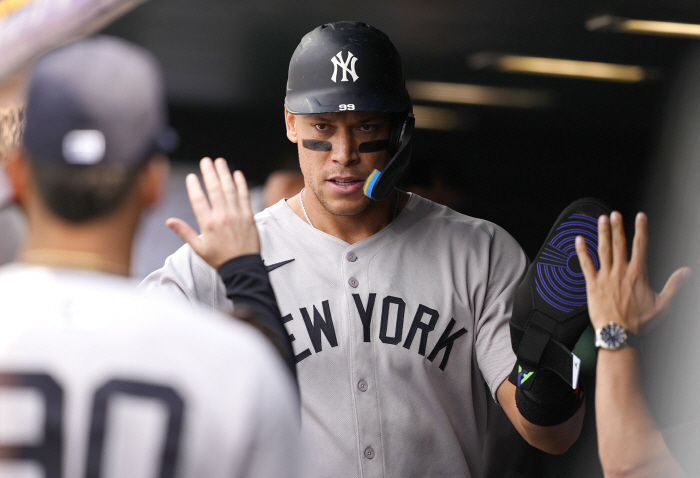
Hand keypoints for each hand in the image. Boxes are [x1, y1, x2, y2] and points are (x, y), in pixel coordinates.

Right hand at [166, 157, 259, 268]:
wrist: (242, 267)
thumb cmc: (219, 258)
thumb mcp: (198, 248)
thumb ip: (184, 232)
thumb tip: (168, 221)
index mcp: (208, 224)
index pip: (198, 199)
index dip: (194, 186)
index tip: (191, 176)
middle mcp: (222, 216)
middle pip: (214, 189)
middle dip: (209, 172)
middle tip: (206, 160)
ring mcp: (237, 215)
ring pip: (230, 189)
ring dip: (224, 173)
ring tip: (220, 162)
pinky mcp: (249, 216)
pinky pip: (244, 196)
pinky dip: (241, 184)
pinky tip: (237, 174)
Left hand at [575, 211, 689, 333]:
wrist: (618, 333)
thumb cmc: (639, 322)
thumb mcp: (663, 304)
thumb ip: (674, 285)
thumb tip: (686, 271)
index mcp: (638, 274)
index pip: (641, 245)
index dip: (641, 229)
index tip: (640, 216)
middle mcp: (621, 271)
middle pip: (619, 243)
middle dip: (618, 227)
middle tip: (615, 214)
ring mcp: (605, 276)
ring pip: (603, 249)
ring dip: (602, 233)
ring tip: (601, 219)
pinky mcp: (592, 283)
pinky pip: (585, 263)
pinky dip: (581, 250)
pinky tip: (579, 239)